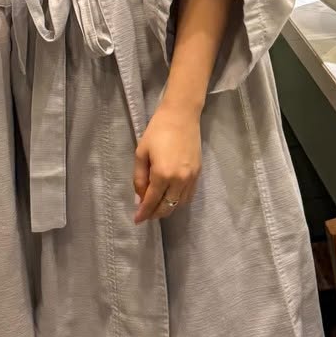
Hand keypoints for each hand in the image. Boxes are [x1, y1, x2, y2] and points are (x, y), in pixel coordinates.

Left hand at [133, 103, 201, 223]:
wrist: (181, 116)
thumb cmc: (157, 131)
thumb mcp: (141, 153)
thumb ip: (139, 178)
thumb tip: (140, 197)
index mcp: (162, 174)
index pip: (152, 201)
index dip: (143, 213)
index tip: (136, 220)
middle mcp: (179, 180)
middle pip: (166, 206)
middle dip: (155, 214)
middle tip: (145, 214)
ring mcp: (191, 177)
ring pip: (179, 203)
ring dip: (167, 208)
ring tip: (157, 206)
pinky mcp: (198, 173)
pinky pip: (189, 195)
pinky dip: (179, 200)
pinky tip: (170, 197)